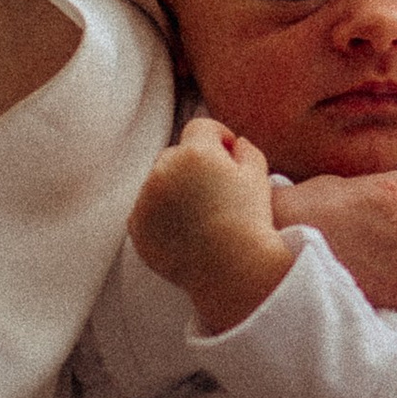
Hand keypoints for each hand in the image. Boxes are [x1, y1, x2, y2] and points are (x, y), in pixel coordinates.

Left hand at [129, 115, 295, 332]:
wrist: (231, 269)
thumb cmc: (250, 221)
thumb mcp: (259, 177)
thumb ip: (246, 150)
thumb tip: (235, 143)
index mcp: (195, 153)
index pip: (201, 128)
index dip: (218, 137)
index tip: (230, 155)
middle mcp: (164, 170)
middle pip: (175, 154)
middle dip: (193, 164)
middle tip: (216, 190)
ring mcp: (146, 199)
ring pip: (159, 182)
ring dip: (175, 189)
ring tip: (201, 214)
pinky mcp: (137, 226)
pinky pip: (147, 210)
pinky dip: (161, 215)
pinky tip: (185, 231)